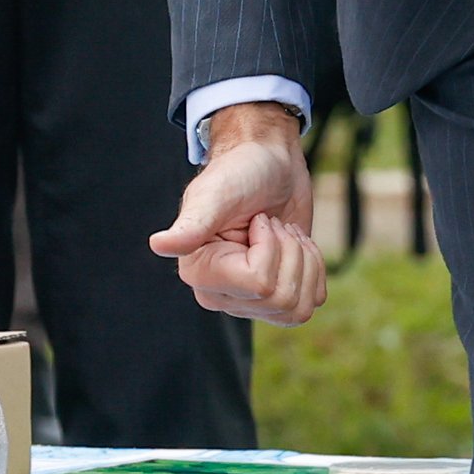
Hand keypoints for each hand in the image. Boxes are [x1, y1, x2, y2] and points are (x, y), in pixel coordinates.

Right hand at [148, 103, 325, 325]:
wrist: (269, 165)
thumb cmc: (238, 172)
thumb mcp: (216, 194)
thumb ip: (192, 225)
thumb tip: (159, 244)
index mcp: (199, 273)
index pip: (260, 285)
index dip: (271, 247)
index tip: (256, 220)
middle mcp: (222, 293)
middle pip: (282, 299)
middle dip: (289, 251)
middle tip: (270, 224)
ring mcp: (251, 299)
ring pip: (299, 308)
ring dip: (303, 260)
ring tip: (282, 234)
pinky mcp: (278, 293)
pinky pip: (312, 300)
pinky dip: (314, 266)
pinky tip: (295, 244)